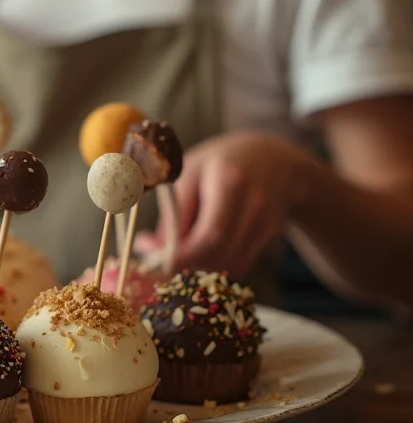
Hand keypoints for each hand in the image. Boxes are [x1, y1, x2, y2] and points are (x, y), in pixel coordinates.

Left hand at [135, 131, 314, 277]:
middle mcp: (254, 205)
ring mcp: (267, 222)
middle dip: (186, 263)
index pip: (210, 234)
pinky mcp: (271, 235)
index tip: (156, 259)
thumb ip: (173, 210)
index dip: (182, 255)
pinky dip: (217, 263)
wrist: (270, 156)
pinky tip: (203, 247)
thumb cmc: (218, 162)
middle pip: (220, 253)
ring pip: (230, 264)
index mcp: (229, 182)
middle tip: (161, 256)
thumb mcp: (188, 173)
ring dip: (200, 266)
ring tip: (181, 248)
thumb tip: (152, 248)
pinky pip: (240, 262)